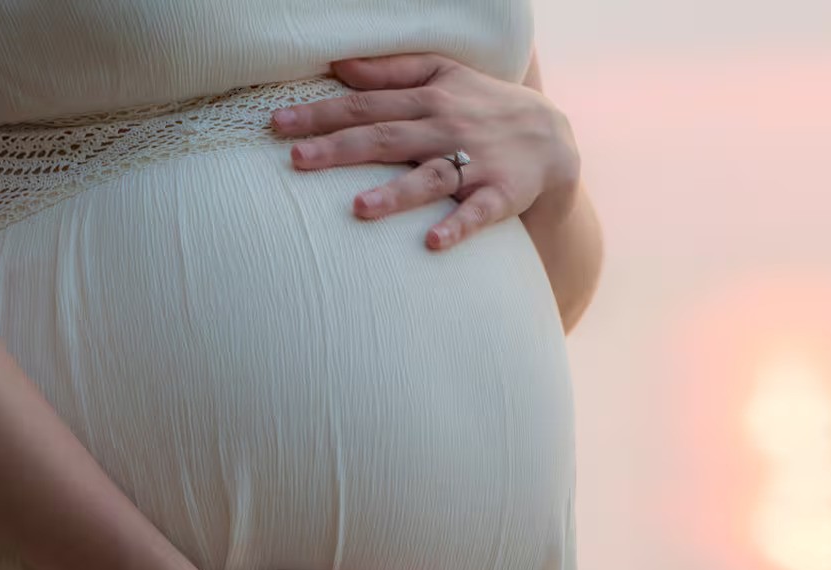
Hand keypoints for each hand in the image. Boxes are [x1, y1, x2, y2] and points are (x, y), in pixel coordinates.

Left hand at [270, 54, 581, 250]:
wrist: (552, 136)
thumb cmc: (484, 104)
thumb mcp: (443, 72)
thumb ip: (390, 69)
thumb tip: (336, 65)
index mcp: (428, 98)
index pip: (365, 105)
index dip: (321, 113)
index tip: (278, 124)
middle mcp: (447, 128)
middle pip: (387, 138)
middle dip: (341, 149)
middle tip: (297, 161)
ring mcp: (475, 164)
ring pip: (431, 177)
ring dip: (396, 194)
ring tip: (359, 209)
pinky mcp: (501, 195)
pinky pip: (478, 214)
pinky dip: (458, 228)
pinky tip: (433, 243)